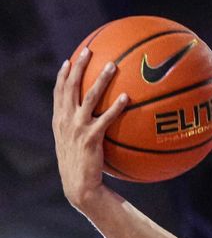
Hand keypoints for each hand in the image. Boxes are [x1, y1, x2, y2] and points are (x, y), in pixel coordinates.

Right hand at [52, 47, 127, 208]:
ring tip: (112, 65)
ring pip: (88, 96)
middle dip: (79, 66)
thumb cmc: (82, 168)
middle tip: (89, 50)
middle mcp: (65, 121)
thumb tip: (99, 123)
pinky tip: (127, 97)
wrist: (79, 187)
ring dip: (100, 79)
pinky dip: (115, 107)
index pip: (59, 92)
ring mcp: (77, 128)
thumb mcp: (76, 146)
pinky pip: (105, 118)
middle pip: (70, 86)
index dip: (63, 75)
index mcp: (59, 121)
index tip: (69, 60)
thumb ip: (83, 131)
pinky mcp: (90, 138)